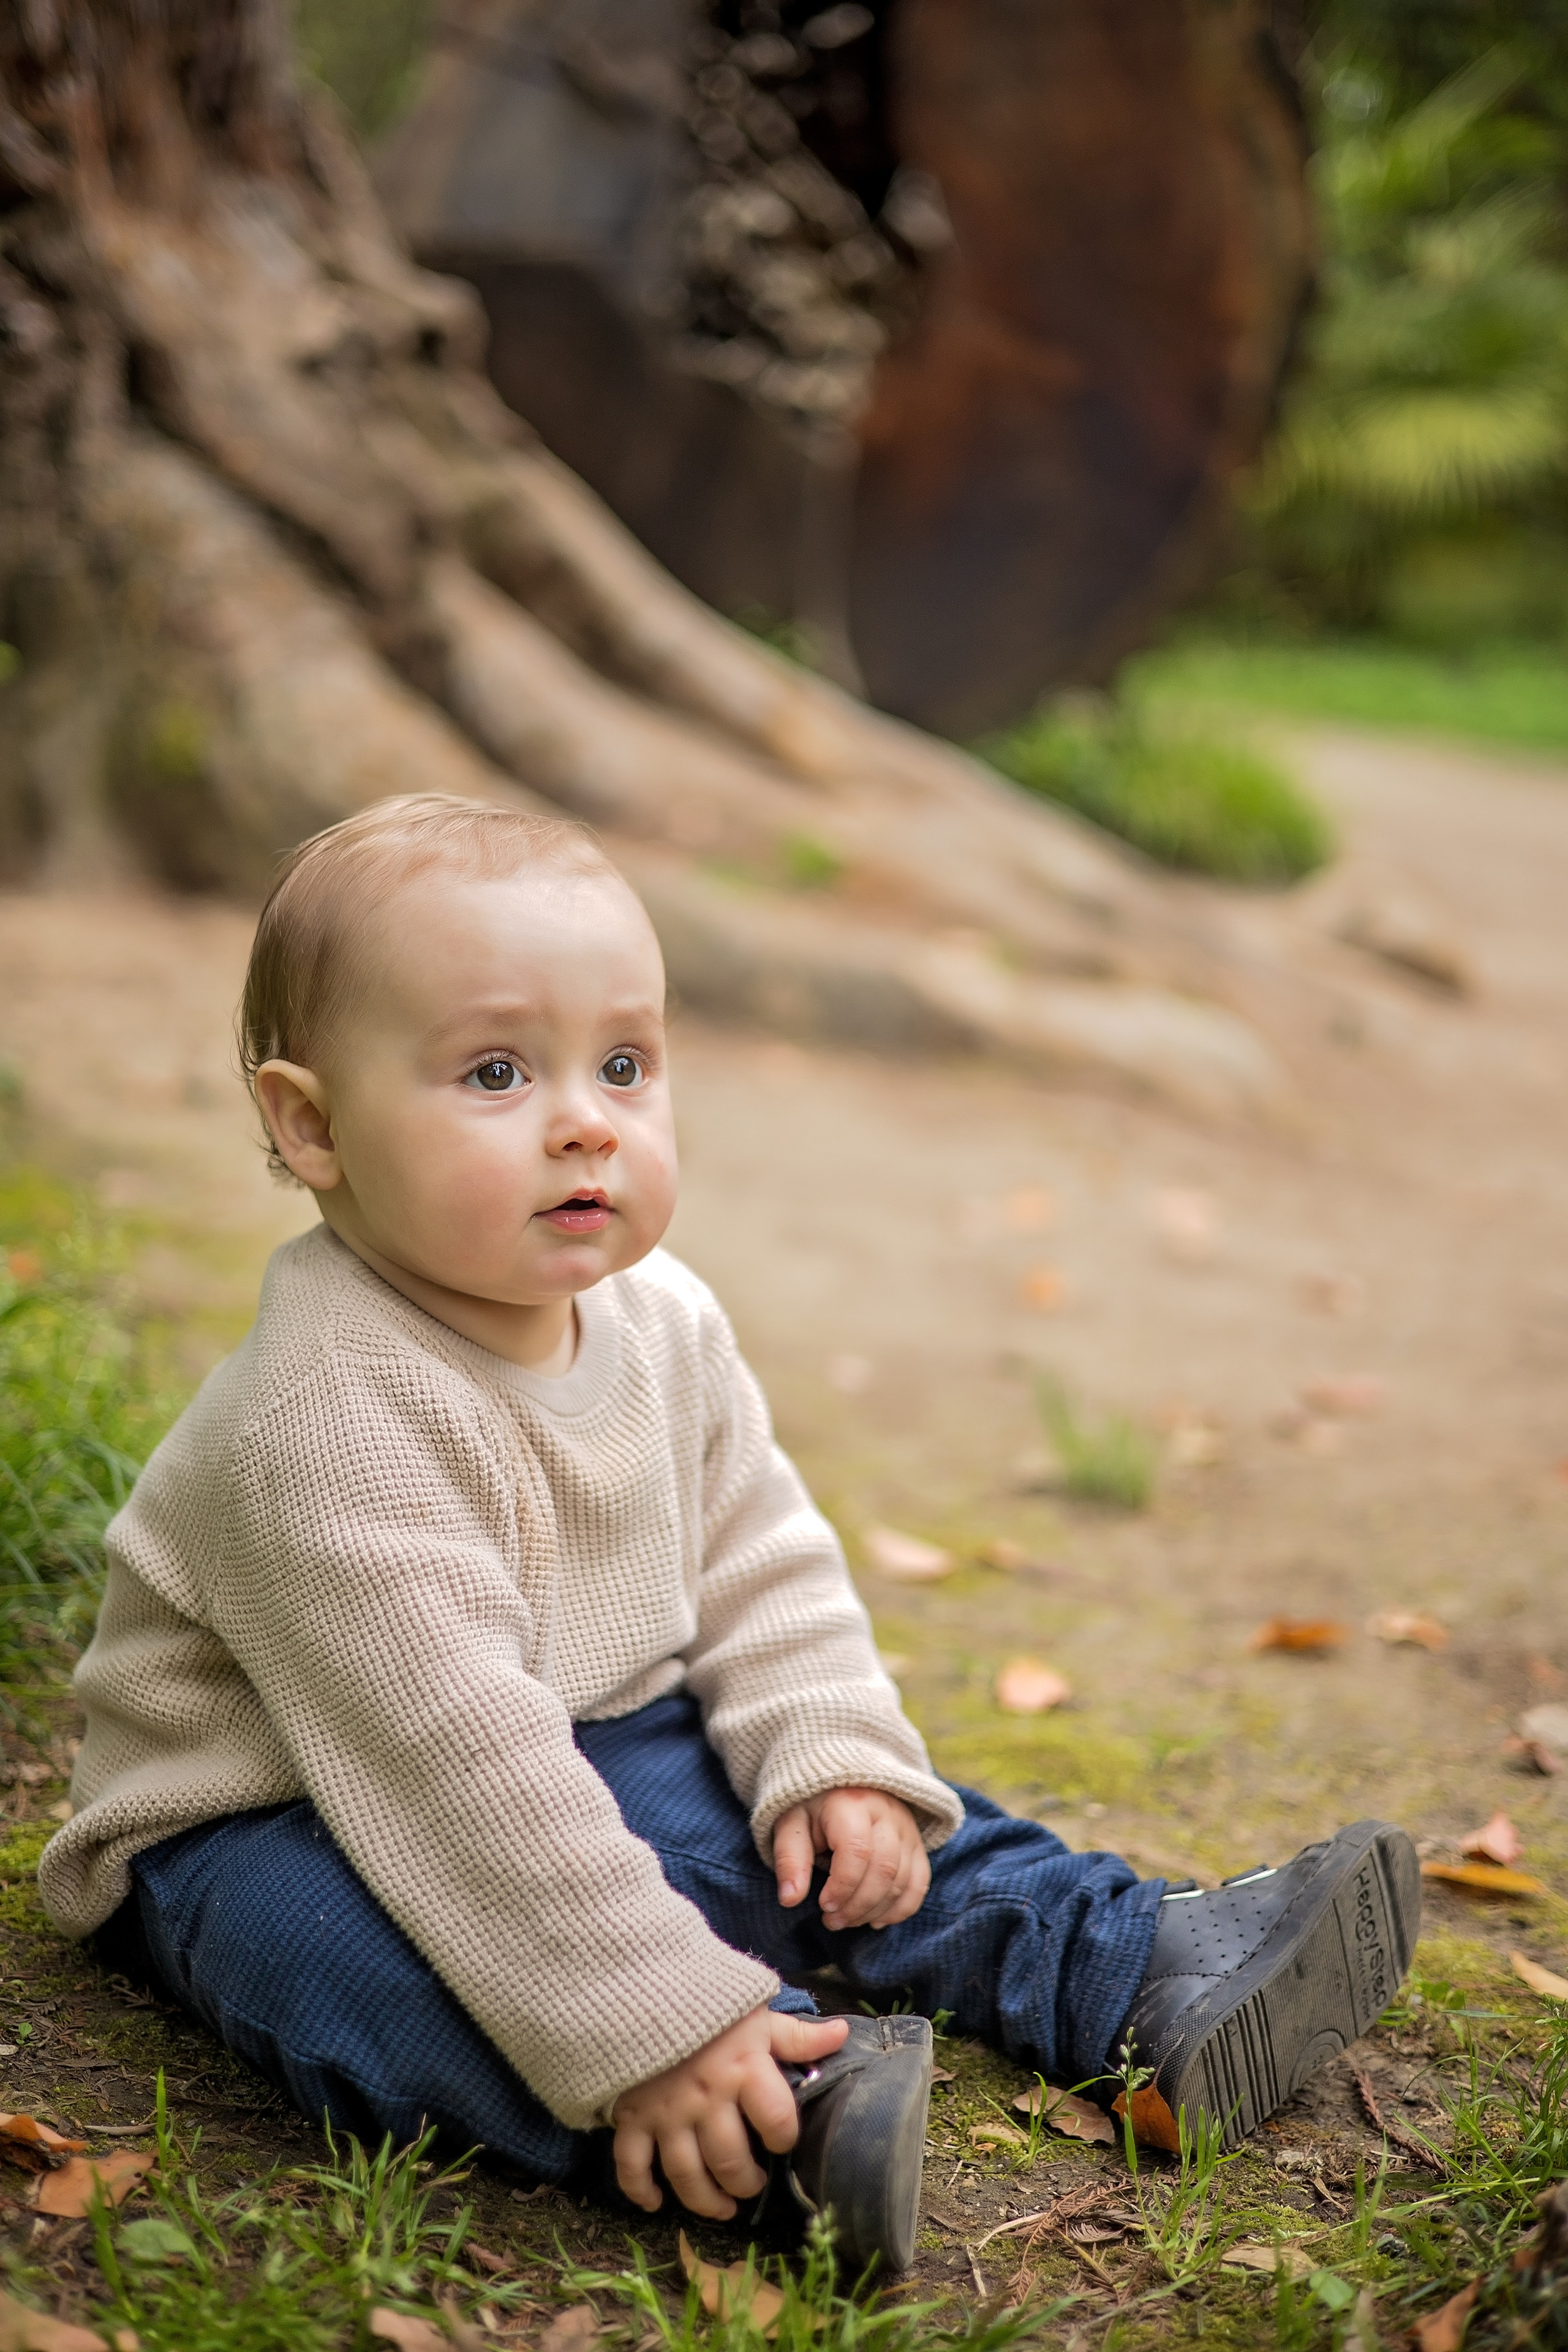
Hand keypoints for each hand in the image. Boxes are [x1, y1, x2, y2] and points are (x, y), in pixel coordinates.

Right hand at [611, 2005, 848, 2218]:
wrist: (644, 1986)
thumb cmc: (710, 2007)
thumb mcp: (757, 2017)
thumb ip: (797, 2035)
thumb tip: (842, 2034)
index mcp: (744, 2070)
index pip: (778, 2121)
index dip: (785, 2138)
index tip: (782, 2140)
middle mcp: (706, 2098)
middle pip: (730, 2162)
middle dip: (746, 2184)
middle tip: (753, 2183)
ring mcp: (666, 2112)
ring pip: (686, 2175)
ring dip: (706, 2200)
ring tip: (723, 2207)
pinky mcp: (632, 2116)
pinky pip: (632, 2165)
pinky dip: (640, 2190)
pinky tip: (655, 2203)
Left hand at [772, 1786, 930, 1930]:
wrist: (840, 1783)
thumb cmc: (811, 1807)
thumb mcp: (791, 1824)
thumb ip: (790, 1859)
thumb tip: (789, 1899)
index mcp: (851, 1803)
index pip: (857, 1851)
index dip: (842, 1887)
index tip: (823, 1906)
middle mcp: (886, 1812)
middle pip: (884, 1869)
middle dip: (858, 1905)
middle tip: (833, 1921)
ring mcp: (906, 1827)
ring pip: (903, 1879)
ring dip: (876, 1910)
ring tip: (848, 1920)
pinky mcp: (916, 1842)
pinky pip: (921, 1881)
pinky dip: (902, 1908)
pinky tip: (877, 1920)